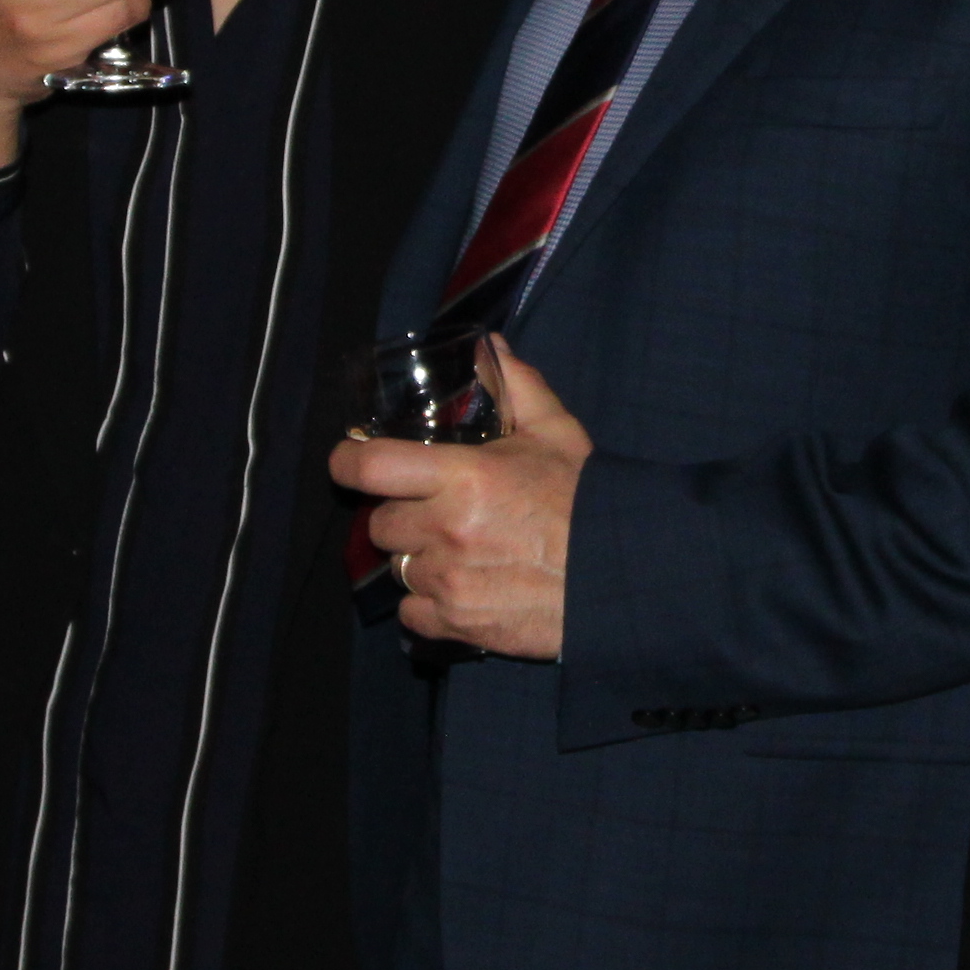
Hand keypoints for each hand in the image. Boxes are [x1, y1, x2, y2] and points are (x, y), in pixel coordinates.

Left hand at [329, 338, 587, 659]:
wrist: (622, 577)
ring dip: (419, 559)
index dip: (347, 462)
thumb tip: (490, 346)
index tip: (348, 461)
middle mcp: (447, 530)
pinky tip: (461, 590)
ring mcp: (449, 581)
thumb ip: (517, 386)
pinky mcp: (458, 624)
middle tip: (437, 512)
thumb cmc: (587, 503)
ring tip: (459, 553)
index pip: (370, 467)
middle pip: (382, 523)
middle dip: (403, 515)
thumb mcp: (556, 433)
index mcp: (464, 477)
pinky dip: (429, 606)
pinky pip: (413, 615)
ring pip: (398, 568)